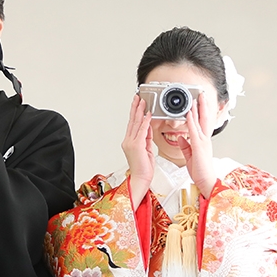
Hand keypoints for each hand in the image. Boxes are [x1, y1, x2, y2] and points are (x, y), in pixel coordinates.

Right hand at [121, 95, 154, 209]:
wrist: (141, 179)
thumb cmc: (144, 169)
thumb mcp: (146, 150)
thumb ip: (146, 138)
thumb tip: (148, 127)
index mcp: (130, 142)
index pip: (132, 124)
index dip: (135, 113)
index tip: (137, 104)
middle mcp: (128, 141)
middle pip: (132, 121)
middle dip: (135, 108)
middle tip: (138, 98)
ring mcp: (131, 143)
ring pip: (135, 123)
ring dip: (140, 111)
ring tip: (142, 102)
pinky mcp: (136, 146)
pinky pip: (142, 130)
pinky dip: (145, 122)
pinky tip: (147, 115)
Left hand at [178, 91, 216, 197]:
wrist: (205, 181)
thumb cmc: (199, 170)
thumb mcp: (190, 156)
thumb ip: (186, 146)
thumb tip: (181, 138)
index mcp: (202, 141)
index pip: (202, 123)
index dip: (201, 112)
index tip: (199, 103)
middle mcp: (205, 139)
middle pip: (205, 118)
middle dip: (204, 106)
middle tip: (202, 94)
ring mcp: (203, 142)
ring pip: (201, 122)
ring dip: (198, 109)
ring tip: (196, 98)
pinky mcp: (199, 146)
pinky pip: (194, 130)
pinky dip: (192, 121)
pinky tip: (189, 113)